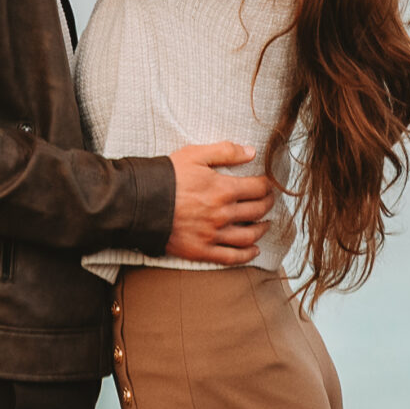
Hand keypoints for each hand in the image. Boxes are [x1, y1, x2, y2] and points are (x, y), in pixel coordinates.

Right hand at [162, 142, 271, 264]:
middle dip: (267, 204)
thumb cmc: (167, 176)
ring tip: (265, 224)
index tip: (268, 184)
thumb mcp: (195, 154)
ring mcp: (213, 235)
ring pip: (248, 236)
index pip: (257, 188)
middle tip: (269, 201)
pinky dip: (246, 255)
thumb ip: (225, 151)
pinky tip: (253, 250)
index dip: (267, 185)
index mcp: (223, 189)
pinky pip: (231, 257)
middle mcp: (222, 214)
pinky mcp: (201, 250)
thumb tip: (251, 152)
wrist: (140, 202)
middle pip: (256, 211)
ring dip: (261, 230)